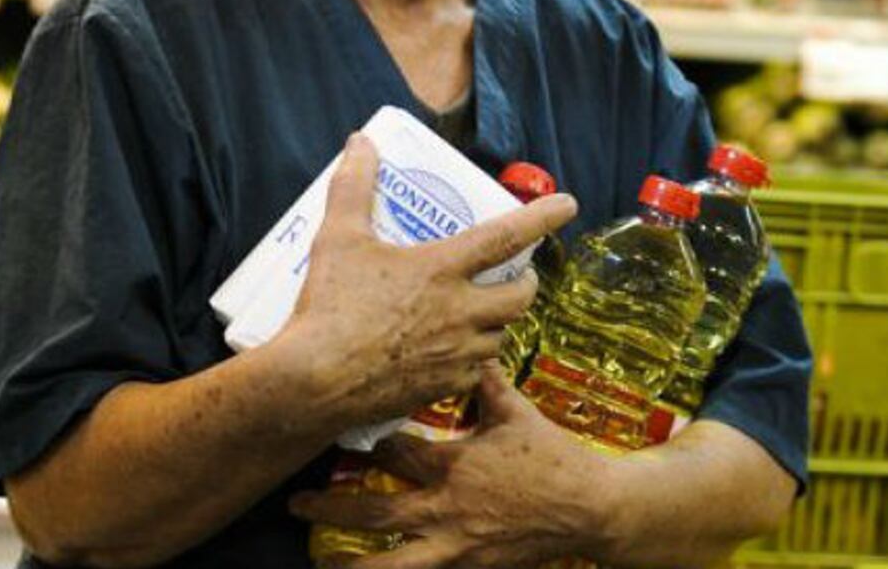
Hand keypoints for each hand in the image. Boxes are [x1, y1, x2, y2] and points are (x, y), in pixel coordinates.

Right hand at [272, 133, 577, 428]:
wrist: (316, 381)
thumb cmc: (328, 306)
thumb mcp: (337, 237)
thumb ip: (353, 186)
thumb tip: (360, 143)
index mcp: (442, 269)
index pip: (506, 236)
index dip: (542, 218)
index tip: (568, 205)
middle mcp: (460, 312)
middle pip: (520, 297)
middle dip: (526, 284)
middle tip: (517, 276)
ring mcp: (456, 354)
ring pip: (500, 337)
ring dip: (496, 323)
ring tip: (479, 315)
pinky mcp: (443, 388)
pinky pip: (474, 373)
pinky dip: (470, 360)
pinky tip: (451, 355)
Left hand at [289, 364, 626, 568]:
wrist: (590, 508)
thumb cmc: (551, 456)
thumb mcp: (516, 412)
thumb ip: (484, 381)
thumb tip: (468, 342)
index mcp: (453, 464)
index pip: (394, 451)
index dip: (364, 444)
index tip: (337, 433)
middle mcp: (446, 507)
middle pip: (376, 511)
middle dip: (332, 507)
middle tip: (297, 504)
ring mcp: (456, 545)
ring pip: (392, 563)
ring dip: (352, 564)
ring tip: (321, 562)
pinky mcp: (469, 568)